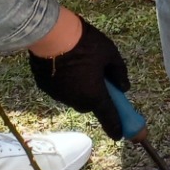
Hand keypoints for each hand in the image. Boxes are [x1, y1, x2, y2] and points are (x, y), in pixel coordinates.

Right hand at [27, 14, 131, 137]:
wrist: (52, 34)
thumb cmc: (86, 43)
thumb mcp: (111, 53)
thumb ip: (119, 72)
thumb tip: (124, 87)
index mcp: (94, 94)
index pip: (108, 116)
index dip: (116, 126)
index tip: (119, 135)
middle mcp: (75, 100)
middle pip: (90, 104)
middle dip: (96, 96)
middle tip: (99, 79)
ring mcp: (58, 95)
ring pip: (74, 97)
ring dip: (80, 88)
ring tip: (80, 65)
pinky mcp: (44, 88)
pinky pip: (60, 89)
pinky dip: (66, 83)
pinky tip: (65, 65)